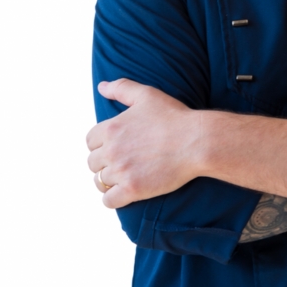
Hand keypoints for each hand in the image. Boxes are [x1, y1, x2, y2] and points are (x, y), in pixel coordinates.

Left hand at [86, 79, 202, 208]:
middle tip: (122, 163)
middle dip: (105, 163)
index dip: (101, 145)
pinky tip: (125, 193)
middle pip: (93, 163)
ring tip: (124, 178)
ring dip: (109, 181)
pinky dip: (113, 199)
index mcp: (111, 128)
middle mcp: (112, 150)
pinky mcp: (132, 189)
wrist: (197, 141)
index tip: (115, 147)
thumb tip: (101, 86)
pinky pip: (109, 201)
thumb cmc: (174, 117)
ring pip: (100, 182)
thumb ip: (121, 88)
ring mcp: (121, 171)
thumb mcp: (147, 95)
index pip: (90, 141)